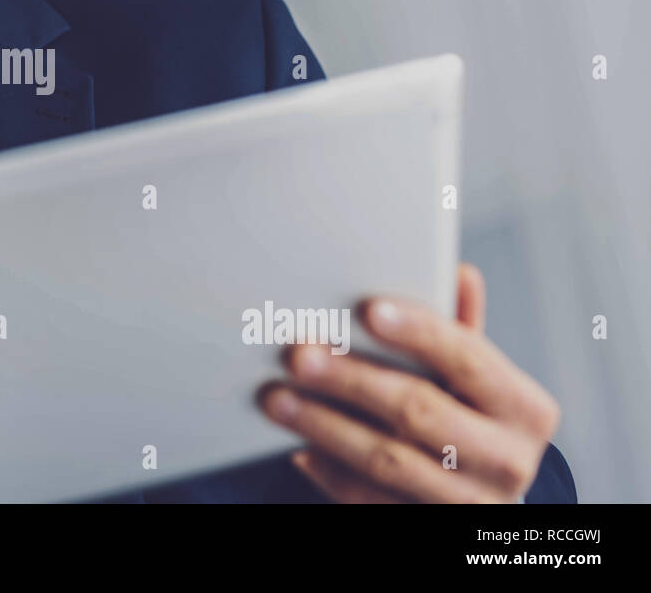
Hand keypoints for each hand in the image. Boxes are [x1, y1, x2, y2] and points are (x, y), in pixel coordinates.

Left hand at [259, 263, 560, 501]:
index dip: (418, 332)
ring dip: (324, 426)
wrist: (483, 501)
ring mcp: (471, 503)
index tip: (367, 309)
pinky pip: (371, 502)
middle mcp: (509, 460)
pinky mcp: (433, 528)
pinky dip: (331, 473)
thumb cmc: (472, 420)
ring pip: (388, 460)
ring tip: (277, 399)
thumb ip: (461, 331)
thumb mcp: (476, 379)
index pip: (468, 358)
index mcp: (525, 408)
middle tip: (297, 355)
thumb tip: (459, 273)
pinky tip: (299, 448)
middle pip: (419, 411)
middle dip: (351, 379)